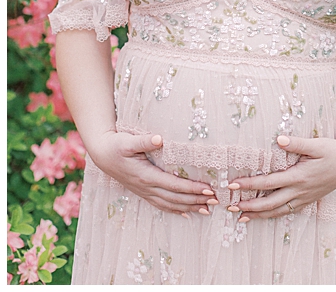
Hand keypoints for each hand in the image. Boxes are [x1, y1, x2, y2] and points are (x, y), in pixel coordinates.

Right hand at [88, 131, 214, 215]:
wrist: (101, 154)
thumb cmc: (116, 145)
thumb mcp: (128, 141)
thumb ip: (144, 141)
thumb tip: (159, 139)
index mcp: (145, 176)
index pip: (173, 185)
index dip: (191, 189)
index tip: (208, 189)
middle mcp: (146, 187)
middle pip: (175, 198)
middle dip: (196, 200)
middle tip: (215, 201)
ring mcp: (144, 191)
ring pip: (169, 204)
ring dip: (188, 207)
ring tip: (207, 210)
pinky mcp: (143, 191)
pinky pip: (161, 204)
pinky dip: (175, 210)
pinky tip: (187, 214)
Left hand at [227, 135, 335, 221]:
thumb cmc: (334, 151)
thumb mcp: (318, 144)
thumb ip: (297, 143)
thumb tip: (279, 139)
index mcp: (299, 176)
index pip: (269, 183)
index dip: (250, 184)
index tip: (234, 184)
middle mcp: (300, 190)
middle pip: (270, 202)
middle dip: (249, 205)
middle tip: (231, 206)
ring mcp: (304, 198)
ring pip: (277, 211)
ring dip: (259, 215)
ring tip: (242, 217)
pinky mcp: (308, 200)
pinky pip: (287, 211)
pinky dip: (273, 215)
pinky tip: (264, 216)